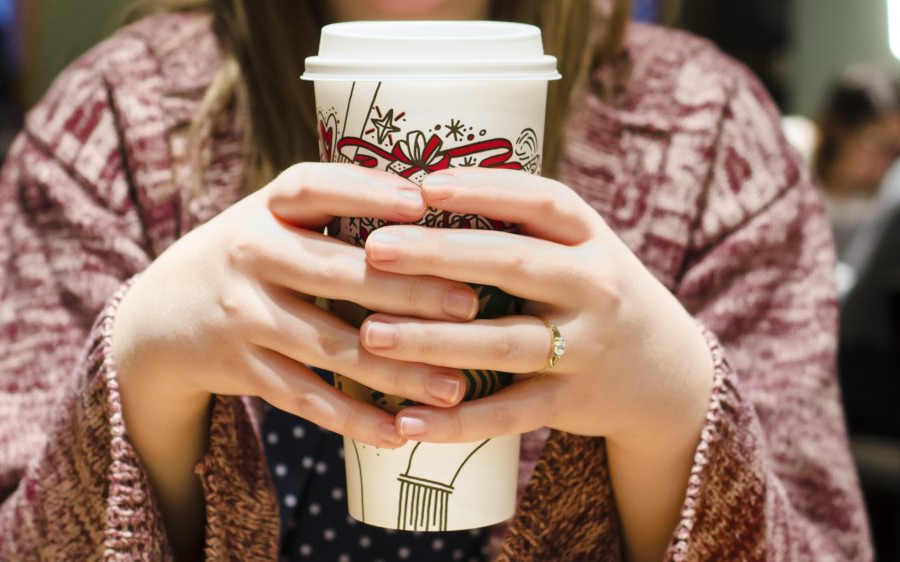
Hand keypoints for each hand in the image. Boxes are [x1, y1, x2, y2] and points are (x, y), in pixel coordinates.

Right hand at [114, 163, 481, 448]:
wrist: (160, 316)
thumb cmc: (249, 255)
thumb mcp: (271, 215)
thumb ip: (334, 205)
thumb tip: (436, 199)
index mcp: (264, 207)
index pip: (312, 187)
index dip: (365, 192)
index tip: (422, 202)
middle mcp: (248, 256)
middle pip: (336, 273)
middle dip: (407, 291)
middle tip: (471, 305)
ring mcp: (242, 316)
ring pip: (329, 347)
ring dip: (396, 371)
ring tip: (455, 386)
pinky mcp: (241, 369)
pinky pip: (305, 398)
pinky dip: (353, 420)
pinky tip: (400, 434)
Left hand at [357, 167, 714, 447]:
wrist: (667, 373)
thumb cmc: (594, 294)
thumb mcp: (579, 249)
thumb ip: (520, 226)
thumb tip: (418, 191)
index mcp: (590, 239)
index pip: (541, 201)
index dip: (484, 189)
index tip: (424, 184)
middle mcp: (594, 287)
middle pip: (513, 265)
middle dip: (440, 255)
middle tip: (375, 249)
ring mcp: (586, 349)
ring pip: (503, 344)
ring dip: (433, 341)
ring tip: (371, 335)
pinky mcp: (573, 403)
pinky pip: (510, 414)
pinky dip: (458, 420)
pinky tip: (406, 421)